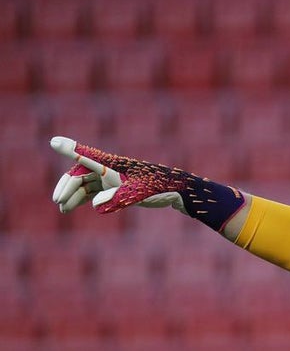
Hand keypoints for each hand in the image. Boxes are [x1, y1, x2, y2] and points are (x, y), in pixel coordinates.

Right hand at [51, 136, 186, 213]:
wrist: (175, 190)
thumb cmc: (156, 188)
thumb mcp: (135, 195)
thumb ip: (115, 198)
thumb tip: (95, 206)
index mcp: (111, 164)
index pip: (85, 155)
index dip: (69, 150)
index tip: (53, 141)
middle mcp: (108, 168)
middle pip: (80, 174)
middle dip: (67, 187)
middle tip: (59, 201)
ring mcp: (111, 177)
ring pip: (85, 185)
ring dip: (73, 195)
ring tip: (64, 209)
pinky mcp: (116, 186)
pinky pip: (94, 191)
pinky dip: (84, 198)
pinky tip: (74, 206)